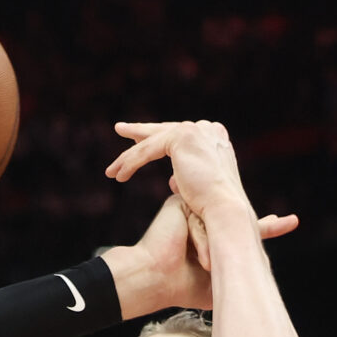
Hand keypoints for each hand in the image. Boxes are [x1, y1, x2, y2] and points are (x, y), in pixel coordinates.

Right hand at [103, 195, 297, 315]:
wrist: (156, 280)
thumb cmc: (182, 288)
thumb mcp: (218, 286)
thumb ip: (237, 279)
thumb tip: (261, 294)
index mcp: (215, 242)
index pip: (246, 233)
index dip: (268, 228)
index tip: (289, 223)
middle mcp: (206, 224)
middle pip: (238, 222)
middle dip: (268, 227)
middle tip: (291, 223)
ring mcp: (193, 212)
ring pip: (220, 226)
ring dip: (211, 251)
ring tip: (203, 266)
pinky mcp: (180, 204)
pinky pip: (203, 220)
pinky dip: (202, 241)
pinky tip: (195, 255)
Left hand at [104, 120, 257, 226]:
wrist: (224, 209)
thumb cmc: (214, 207)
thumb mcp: (198, 188)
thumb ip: (185, 178)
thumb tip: (172, 181)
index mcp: (215, 137)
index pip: (179, 135)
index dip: (157, 139)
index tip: (139, 142)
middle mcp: (207, 128)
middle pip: (165, 130)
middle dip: (140, 132)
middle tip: (120, 129)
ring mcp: (195, 130)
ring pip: (153, 142)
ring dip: (129, 158)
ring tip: (111, 171)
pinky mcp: (182, 137)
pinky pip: (149, 150)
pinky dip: (132, 163)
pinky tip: (119, 175)